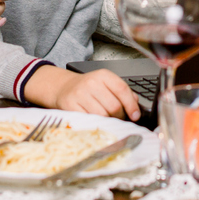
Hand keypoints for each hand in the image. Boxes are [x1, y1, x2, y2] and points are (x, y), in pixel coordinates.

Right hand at [24, 66, 140, 119]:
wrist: (63, 88)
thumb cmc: (87, 88)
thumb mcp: (105, 84)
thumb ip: (121, 92)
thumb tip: (135, 103)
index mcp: (103, 75)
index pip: (122, 89)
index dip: (131, 105)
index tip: (135, 115)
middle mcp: (91, 82)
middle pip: (114, 105)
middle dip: (120, 116)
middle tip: (119, 119)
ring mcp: (80, 94)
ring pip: (103, 115)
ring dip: (108, 122)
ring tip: (108, 120)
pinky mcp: (70, 106)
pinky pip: (89, 120)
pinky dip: (95, 124)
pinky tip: (97, 122)